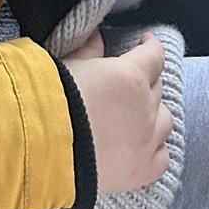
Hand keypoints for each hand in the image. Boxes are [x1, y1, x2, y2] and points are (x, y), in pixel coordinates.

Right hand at [63, 33, 172, 195]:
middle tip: (128, 83)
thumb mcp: (69, 65)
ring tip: (137, 115)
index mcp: (129, 75)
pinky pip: (162, 158)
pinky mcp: (141, 170)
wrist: (43, 149)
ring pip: (165, 120)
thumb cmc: (51, 101)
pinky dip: (155, 150)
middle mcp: (144, 107)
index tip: (146, 43)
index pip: (154, 55)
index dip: (150, 46)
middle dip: (145, 81)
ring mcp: (147, 140)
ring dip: (154, 114)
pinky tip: (143, 147)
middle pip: (156, 87)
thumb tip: (97, 38)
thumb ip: (88, 51)